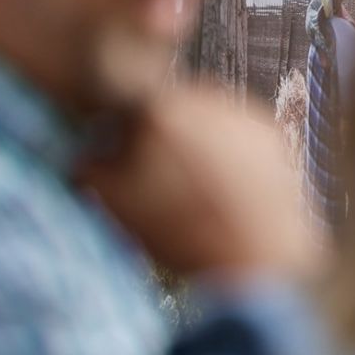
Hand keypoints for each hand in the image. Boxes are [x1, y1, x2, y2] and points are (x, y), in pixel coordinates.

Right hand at [79, 88, 320, 281]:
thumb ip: (89, 165)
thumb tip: (83, 154)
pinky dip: (231, 149)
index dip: (122, 138)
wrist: (255, 256)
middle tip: (163, 174)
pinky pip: (239, 131)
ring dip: (197, 138)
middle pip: (169, 108)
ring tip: (198, 183)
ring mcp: (242, 113)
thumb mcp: (115, 202)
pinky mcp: (272, 131)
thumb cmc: (178, 231)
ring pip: (207, 116)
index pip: (126, 111)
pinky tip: (228, 184)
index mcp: (157, 111)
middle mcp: (203, 98)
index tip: (125, 163)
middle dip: (162, 134)